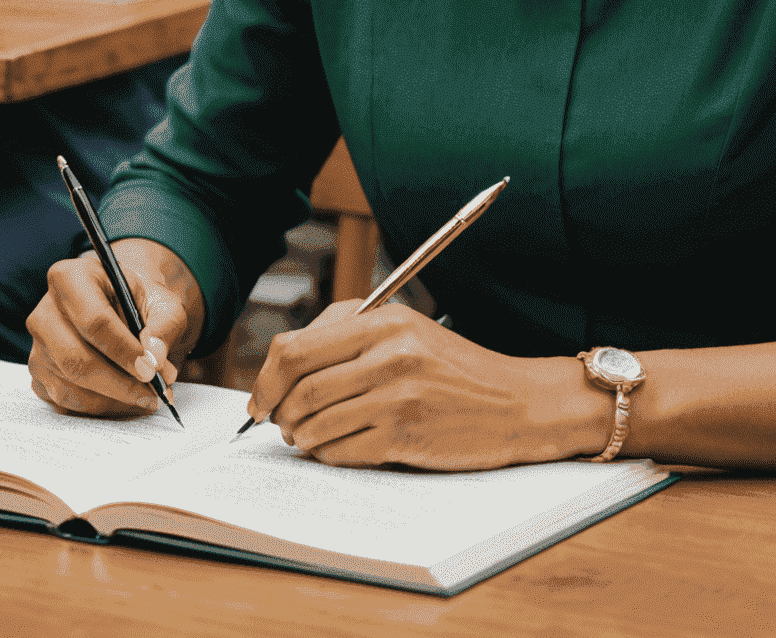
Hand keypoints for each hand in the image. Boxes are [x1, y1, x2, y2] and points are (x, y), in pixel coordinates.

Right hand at [27, 242, 189, 417]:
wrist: (118, 308)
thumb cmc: (137, 302)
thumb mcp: (162, 302)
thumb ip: (164, 326)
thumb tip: (155, 358)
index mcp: (71, 278)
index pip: (93, 320)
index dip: (123, 350)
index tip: (150, 370)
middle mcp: (45, 311)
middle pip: (76, 358)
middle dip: (119, 383)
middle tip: (152, 393)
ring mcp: (37, 346)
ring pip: (70, 383)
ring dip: (112, 398)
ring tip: (146, 397)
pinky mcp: (38, 374)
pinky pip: (65, 400)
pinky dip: (99, 406)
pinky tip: (124, 400)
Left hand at [248, 302, 595, 469]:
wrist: (515, 402)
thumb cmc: (454, 366)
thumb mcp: (405, 328)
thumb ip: (347, 333)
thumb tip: (283, 362)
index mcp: (381, 321)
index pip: (294, 348)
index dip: (265, 378)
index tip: (260, 398)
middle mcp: (387, 355)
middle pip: (297, 388)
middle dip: (277, 412)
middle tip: (278, 421)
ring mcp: (396, 397)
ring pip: (314, 424)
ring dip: (301, 437)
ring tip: (307, 436)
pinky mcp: (405, 436)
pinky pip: (340, 452)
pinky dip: (327, 454)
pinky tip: (336, 447)